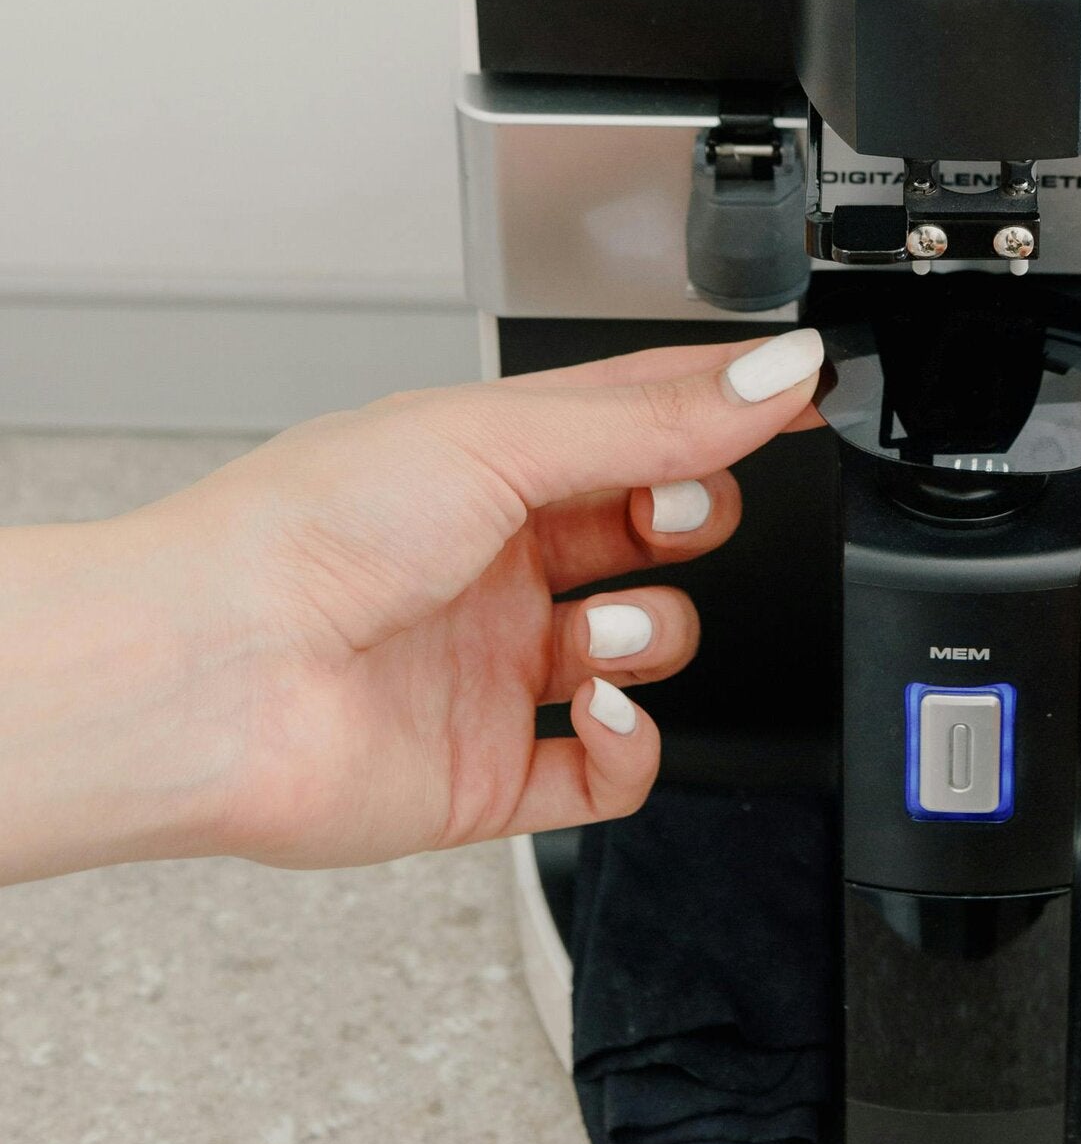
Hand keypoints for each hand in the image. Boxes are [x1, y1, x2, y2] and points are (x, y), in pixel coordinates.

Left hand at [0, 329, 822, 882]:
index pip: (639, 415)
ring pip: (641, 647)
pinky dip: (632, 745)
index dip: (729, 403)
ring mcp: (492, 666)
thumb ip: (656, 418)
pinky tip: (603, 712)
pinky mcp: (486, 772)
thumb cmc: (305, 532)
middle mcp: (493, 559)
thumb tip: (777, 372)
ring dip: (654, 633)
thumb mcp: (502, 437)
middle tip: (681, 512)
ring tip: (608, 628)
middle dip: (692, 519)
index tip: (808, 390)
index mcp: (487, 458)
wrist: (209, 674)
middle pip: (650, 530)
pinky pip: (607, 772)